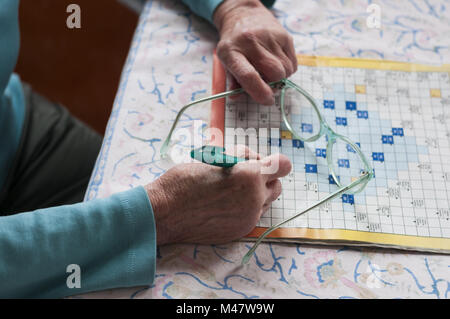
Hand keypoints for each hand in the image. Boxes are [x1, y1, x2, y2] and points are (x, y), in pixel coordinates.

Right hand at [145, 147, 291, 244]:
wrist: (165, 212)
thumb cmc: (185, 179)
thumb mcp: (215, 157)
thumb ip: (241, 156)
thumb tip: (257, 158)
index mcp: (249, 175)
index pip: (283, 165)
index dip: (272, 161)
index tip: (258, 162)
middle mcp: (255, 198)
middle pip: (277, 185)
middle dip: (264, 178)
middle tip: (241, 175)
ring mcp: (249, 218)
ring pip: (266, 202)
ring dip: (256, 194)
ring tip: (231, 191)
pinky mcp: (241, 231)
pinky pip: (253, 216)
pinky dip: (245, 209)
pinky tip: (225, 205)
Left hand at [214, 0, 296, 104]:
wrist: (243, 14)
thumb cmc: (234, 44)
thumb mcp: (226, 61)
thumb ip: (233, 82)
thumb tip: (238, 98)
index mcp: (231, 51)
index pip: (248, 75)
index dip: (259, 92)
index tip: (267, 100)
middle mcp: (250, 42)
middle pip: (274, 73)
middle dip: (274, 86)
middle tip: (268, 86)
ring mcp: (269, 37)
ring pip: (286, 70)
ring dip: (281, 78)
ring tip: (270, 72)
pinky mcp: (284, 35)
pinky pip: (293, 64)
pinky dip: (287, 70)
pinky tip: (277, 63)